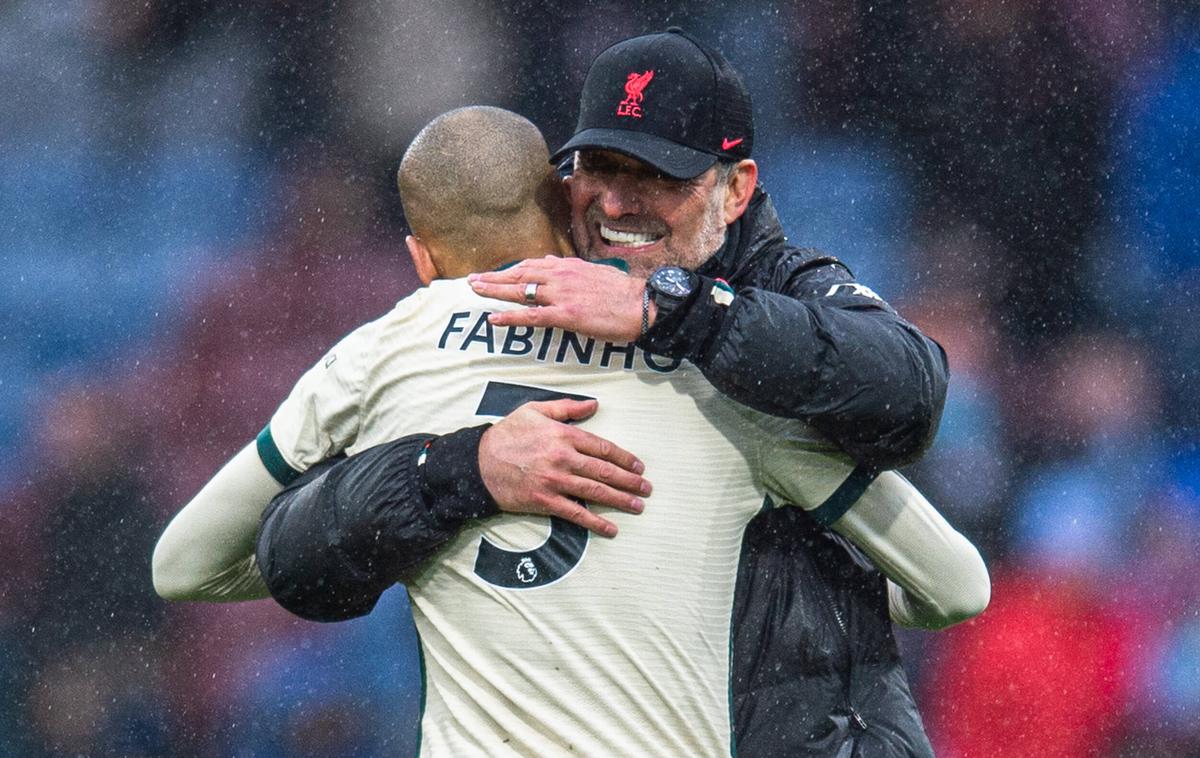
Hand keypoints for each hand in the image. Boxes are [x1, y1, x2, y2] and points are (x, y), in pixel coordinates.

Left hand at [468, 256, 652, 342]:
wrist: (642, 305)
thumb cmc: (622, 293)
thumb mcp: (594, 271)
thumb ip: (569, 267)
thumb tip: (551, 259)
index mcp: (568, 267)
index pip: (531, 265)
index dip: (510, 270)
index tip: (494, 272)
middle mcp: (560, 276)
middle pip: (519, 274)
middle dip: (494, 277)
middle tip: (472, 280)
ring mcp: (561, 295)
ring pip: (520, 291)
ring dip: (494, 291)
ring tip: (475, 291)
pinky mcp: (566, 315)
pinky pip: (532, 316)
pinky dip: (510, 316)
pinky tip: (494, 318)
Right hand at [478, 398, 650, 537]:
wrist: (478, 462)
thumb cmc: (507, 434)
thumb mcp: (535, 410)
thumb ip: (567, 407)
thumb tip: (595, 404)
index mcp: (563, 435)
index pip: (602, 447)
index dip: (624, 457)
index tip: (639, 466)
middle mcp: (563, 458)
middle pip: (604, 471)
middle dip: (629, 481)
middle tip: (646, 488)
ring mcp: (554, 481)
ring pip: (595, 492)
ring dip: (620, 500)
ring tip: (638, 506)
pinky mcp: (544, 501)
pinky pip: (575, 514)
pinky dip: (595, 522)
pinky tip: (611, 529)